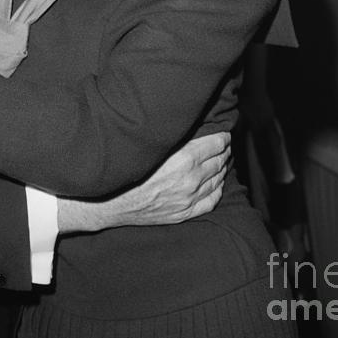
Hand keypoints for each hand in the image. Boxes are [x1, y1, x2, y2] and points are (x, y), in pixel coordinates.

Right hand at [58, 132, 230, 233]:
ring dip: (222, 167)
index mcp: (183, 159)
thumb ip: (172, 137)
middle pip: (219, 161)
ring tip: (221, 159)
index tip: (223, 131)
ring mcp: (190, 198)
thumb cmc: (128, 169)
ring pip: (218, 179)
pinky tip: (216, 182)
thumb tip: (186, 124)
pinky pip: (212, 200)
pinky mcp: (186, 213)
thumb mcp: (150, 146)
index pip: (215, 144)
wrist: (113, 202)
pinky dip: (218, 189)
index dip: (222, 136)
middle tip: (223, 143)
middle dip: (223, 150)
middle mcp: (191, 179)